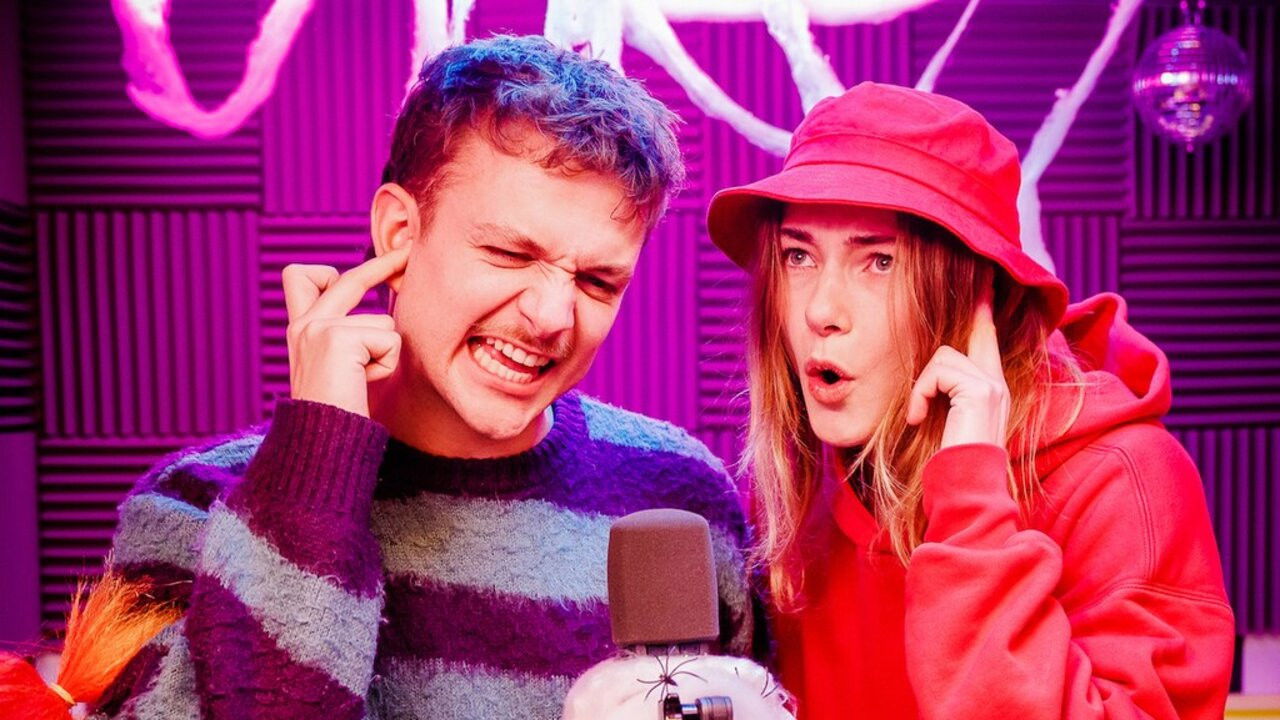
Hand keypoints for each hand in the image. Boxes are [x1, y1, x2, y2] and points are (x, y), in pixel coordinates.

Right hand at [282, 248, 409, 416]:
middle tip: (408, 251)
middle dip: (384, 263)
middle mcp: (303, 324)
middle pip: (347, 279)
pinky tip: (363, 382)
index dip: (332, 271)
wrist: (323, 441)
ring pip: (383, 321)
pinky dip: (386, 363)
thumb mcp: (342, 367)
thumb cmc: (340, 412)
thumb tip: (384, 314)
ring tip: (362, 379)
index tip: (362, 268)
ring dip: (385, 352)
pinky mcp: (337, 337)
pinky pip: (389, 339)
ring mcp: (318, 327)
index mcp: (300, 330)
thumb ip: (351, 337)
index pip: (302, 278)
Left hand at [905, 284, 1009, 449]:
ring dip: (921, 385)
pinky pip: (937, 372)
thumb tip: (930, 375)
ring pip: (944, 356)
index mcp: (991, 389)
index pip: (988, 340)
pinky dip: (919, 393)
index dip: (984, 312)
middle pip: (974, 334)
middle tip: (969, 301)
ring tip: (916, 415)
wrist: (963, 488)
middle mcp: (998, 383)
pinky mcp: (981, 390)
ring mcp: (992, 384)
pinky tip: (916, 418)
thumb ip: (945, 394)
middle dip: (968, 319)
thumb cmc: (948, 461)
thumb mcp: (946, 421)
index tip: (985, 283)